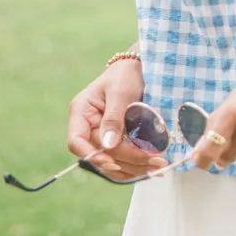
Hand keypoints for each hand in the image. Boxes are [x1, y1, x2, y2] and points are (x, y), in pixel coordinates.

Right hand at [67, 59, 166, 180]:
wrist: (137, 68)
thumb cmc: (125, 74)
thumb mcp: (120, 92)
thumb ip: (114, 118)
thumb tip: (108, 146)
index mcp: (81, 112)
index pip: (76, 141)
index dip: (92, 156)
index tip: (114, 162)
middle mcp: (88, 127)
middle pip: (102, 154)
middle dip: (127, 161)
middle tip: (155, 161)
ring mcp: (101, 135)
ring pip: (113, 162)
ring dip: (135, 167)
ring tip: (158, 165)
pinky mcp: (116, 141)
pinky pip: (122, 159)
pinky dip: (136, 164)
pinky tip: (152, 165)